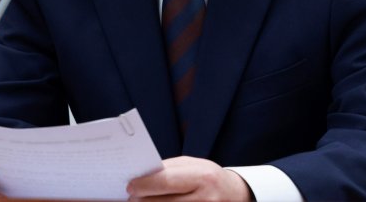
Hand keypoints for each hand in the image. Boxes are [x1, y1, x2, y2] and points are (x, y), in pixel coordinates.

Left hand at [127, 156, 251, 200]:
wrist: (235, 196)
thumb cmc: (209, 177)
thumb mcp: (194, 166)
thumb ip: (170, 169)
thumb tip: (142, 176)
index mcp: (203, 177)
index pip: (166, 181)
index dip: (145, 184)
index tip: (130, 185)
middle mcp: (204, 199)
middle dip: (142, 199)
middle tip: (132, 195)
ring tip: (142, 200)